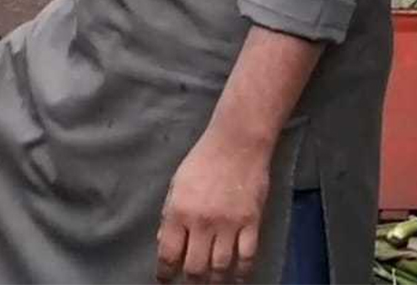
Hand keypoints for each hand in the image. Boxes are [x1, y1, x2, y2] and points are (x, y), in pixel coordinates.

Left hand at [156, 129, 268, 282]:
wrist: (236, 146)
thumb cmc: (202, 162)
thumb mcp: (176, 186)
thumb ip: (169, 216)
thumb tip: (165, 242)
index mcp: (178, 212)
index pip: (169, 253)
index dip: (165, 272)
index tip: (164, 280)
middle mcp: (202, 222)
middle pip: (195, 267)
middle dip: (191, 281)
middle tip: (191, 284)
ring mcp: (229, 225)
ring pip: (221, 267)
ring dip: (215, 281)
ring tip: (212, 284)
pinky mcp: (251, 224)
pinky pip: (247, 257)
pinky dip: (242, 273)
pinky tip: (237, 278)